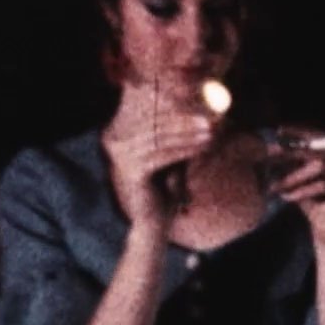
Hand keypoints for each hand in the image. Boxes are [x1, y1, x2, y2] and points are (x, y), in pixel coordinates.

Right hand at [102, 109, 214, 230]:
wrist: (152, 222)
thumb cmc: (163, 187)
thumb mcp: (169, 155)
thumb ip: (174, 134)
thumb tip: (194, 109)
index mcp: (118, 133)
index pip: (148, 112)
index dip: (174, 106)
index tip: (200, 102)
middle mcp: (114, 141)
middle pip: (154, 122)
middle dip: (184, 119)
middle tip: (209, 116)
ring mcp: (120, 155)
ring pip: (160, 137)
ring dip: (188, 133)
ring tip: (210, 130)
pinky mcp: (130, 170)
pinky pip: (162, 155)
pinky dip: (184, 149)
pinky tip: (203, 146)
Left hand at [267, 128, 324, 243]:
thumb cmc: (312, 199)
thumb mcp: (300, 175)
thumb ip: (293, 159)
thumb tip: (273, 141)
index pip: (319, 135)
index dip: (299, 132)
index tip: (279, 131)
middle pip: (319, 149)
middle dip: (292, 152)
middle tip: (271, 156)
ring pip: (320, 166)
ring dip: (295, 175)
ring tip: (275, 185)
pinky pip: (324, 185)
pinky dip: (302, 190)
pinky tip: (286, 197)